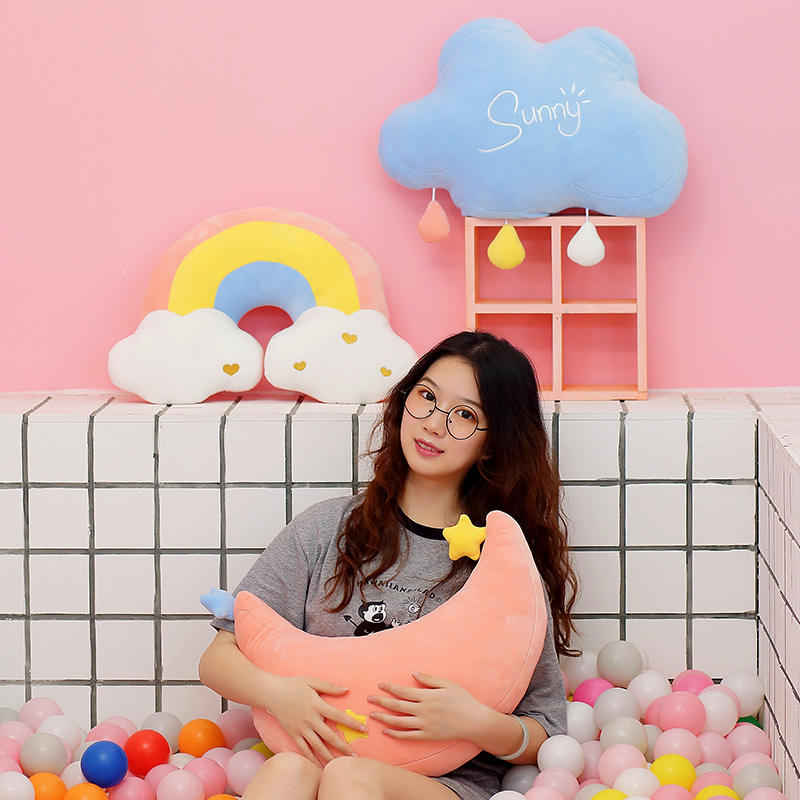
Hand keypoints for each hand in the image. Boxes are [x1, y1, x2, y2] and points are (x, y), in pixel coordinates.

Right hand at [266, 675, 365, 765]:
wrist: (272, 693)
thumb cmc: (293, 685)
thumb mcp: (312, 682)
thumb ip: (329, 687)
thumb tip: (346, 689)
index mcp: (317, 705)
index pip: (338, 716)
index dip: (351, 723)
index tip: (363, 729)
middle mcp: (310, 719)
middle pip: (329, 736)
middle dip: (343, 747)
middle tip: (355, 756)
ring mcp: (300, 728)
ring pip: (317, 746)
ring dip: (329, 756)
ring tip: (339, 765)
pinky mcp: (292, 734)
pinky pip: (303, 749)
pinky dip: (311, 758)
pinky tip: (319, 765)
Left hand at [367, 672, 489, 742]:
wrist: (474, 721)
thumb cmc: (462, 700)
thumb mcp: (447, 684)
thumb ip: (429, 679)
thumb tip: (414, 672)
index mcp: (427, 696)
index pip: (403, 691)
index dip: (390, 688)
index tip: (380, 684)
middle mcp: (423, 710)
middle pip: (397, 706)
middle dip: (382, 702)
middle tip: (369, 699)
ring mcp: (425, 724)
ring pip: (399, 722)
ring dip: (384, 718)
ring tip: (373, 715)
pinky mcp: (428, 736)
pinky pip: (408, 736)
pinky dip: (396, 734)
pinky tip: (386, 731)